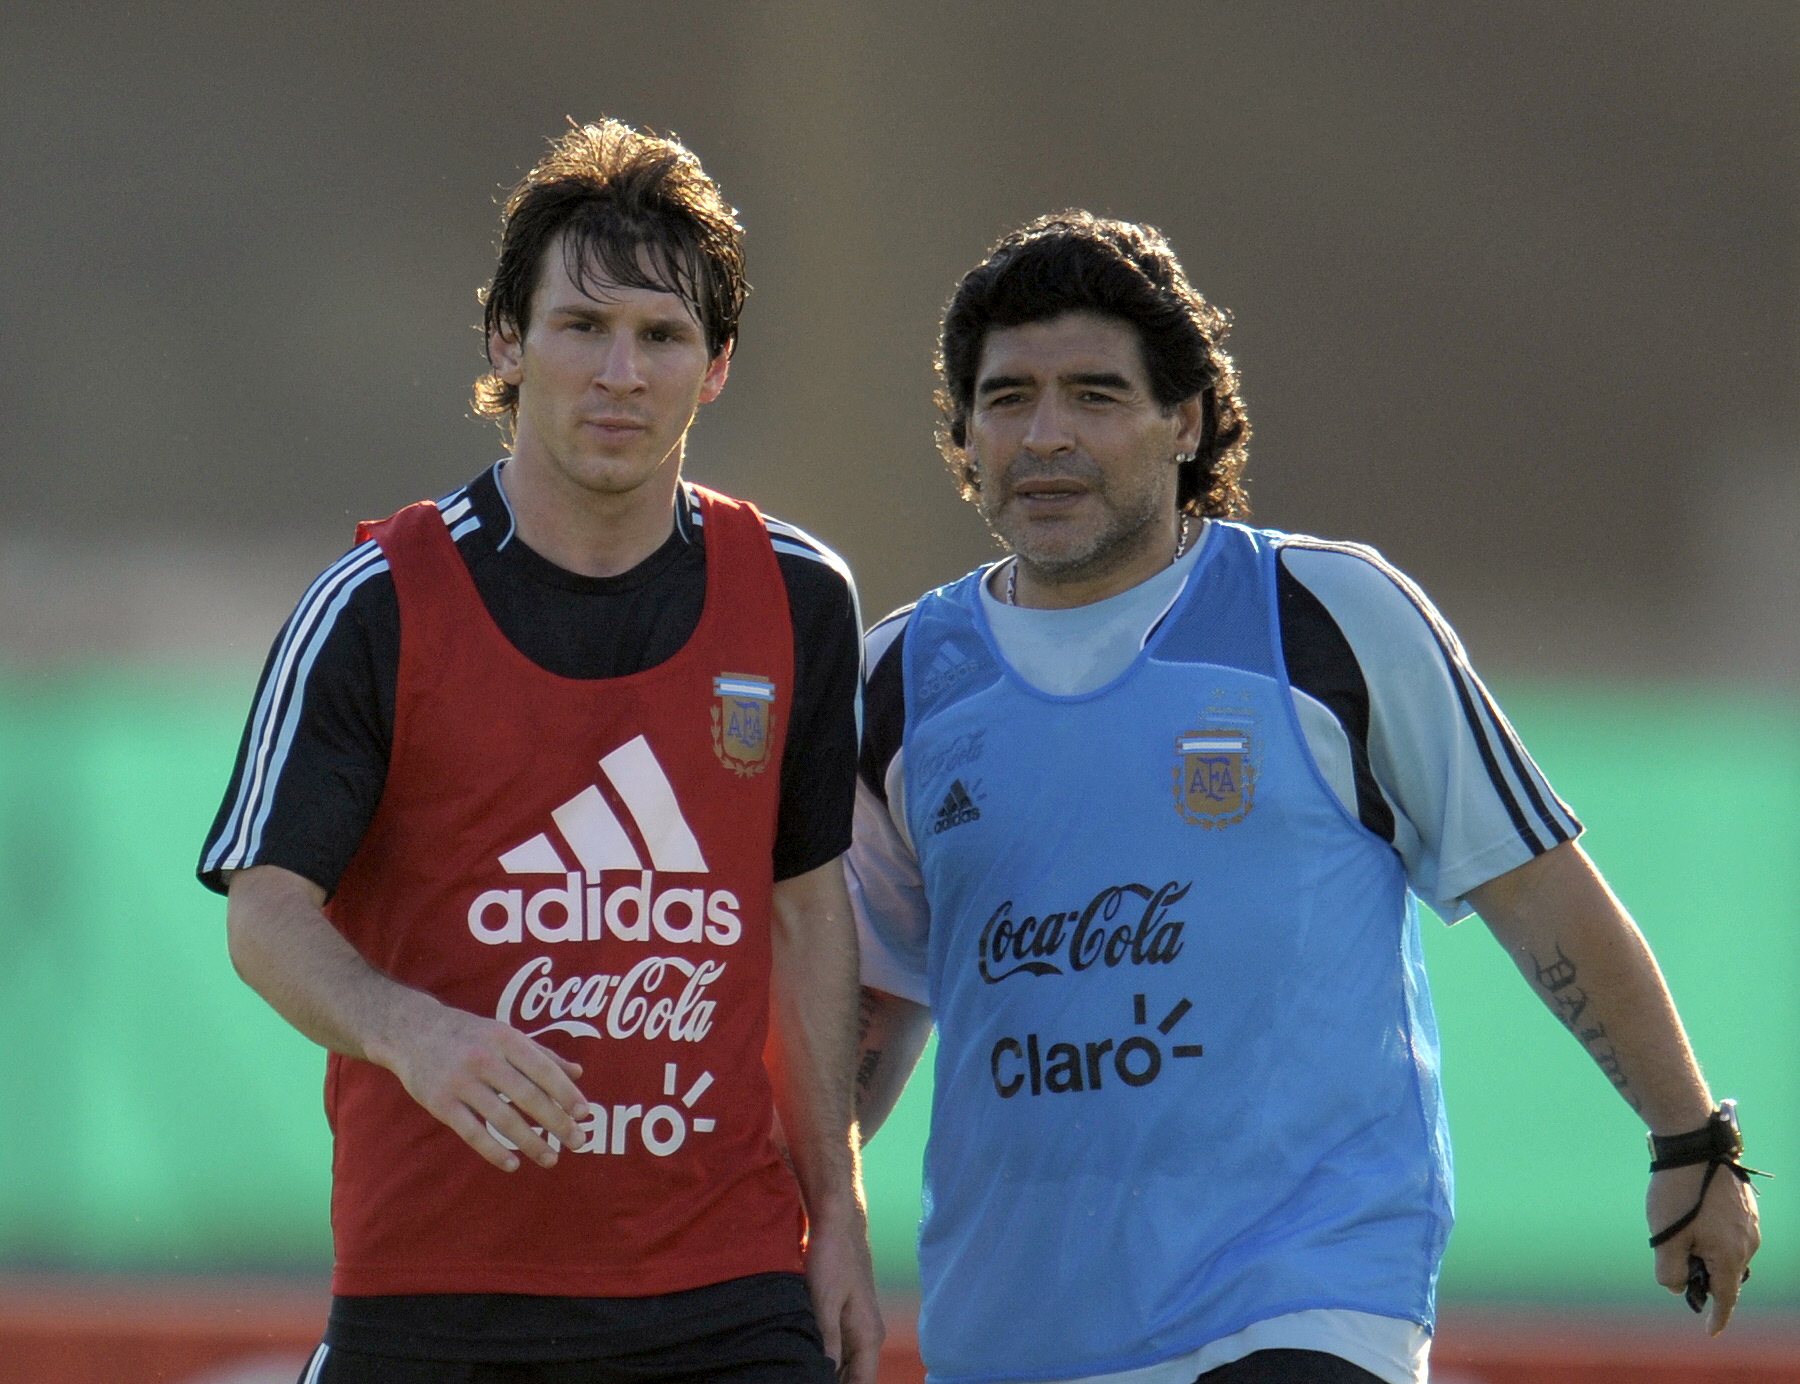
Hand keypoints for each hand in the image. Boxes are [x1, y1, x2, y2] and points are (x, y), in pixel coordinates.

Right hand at [375, 993, 588, 1172]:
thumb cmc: (471, 1035)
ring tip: (551, 1158)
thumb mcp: (506, 1034)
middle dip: (556, 1122)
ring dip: (530, 1142)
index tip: (585, 1113)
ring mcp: (460, 1082)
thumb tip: (578, 1074)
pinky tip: (513, 1164)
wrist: (413, 1031)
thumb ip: (543, 1055)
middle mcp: (484, 1059)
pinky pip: (472, 1132)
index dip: (565, 1092)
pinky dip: (494, 1150)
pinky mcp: (440, 1104)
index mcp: (505, 1039)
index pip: (542, 1069)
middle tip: (578, 1141)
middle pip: (527, 1096)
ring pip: (502, 1119)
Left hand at [803, 1213, 884, 1383]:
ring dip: (828, 1373)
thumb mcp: (824, 1302)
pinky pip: (840, 1349)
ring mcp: (860, 1326)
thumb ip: (827, 1341)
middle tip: (801, 1379)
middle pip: (854, 1377)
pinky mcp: (848, 1317)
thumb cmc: (832, 1258)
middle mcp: (870, 1335)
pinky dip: (826, 1359)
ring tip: (802, 1373)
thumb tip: (825, 1373)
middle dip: (834, 1383)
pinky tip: (807, 1360)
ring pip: (846, 1364)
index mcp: (869, 1336)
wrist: (837, 1223)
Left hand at [1648, 1161, 1759, 1333]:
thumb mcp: (1665, 1236)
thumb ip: (1671, 1270)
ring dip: (1704, 1251)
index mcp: (1730, 1255)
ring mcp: (1750, 1223)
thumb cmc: (1677, 1192)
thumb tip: (1678, 1287)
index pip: (1726, 1297)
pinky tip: (1690, 1214)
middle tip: (1675, 1262)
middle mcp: (1748, 1242)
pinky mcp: (1746, 1206)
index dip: (1718, 1317)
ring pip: (1726, 1250)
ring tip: (1678, 1229)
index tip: (1711, 1331)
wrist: (1693, 1144)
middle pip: (1725, 1273)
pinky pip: (1729, 1231)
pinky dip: (1710, 1234)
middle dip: (1703, 1276)